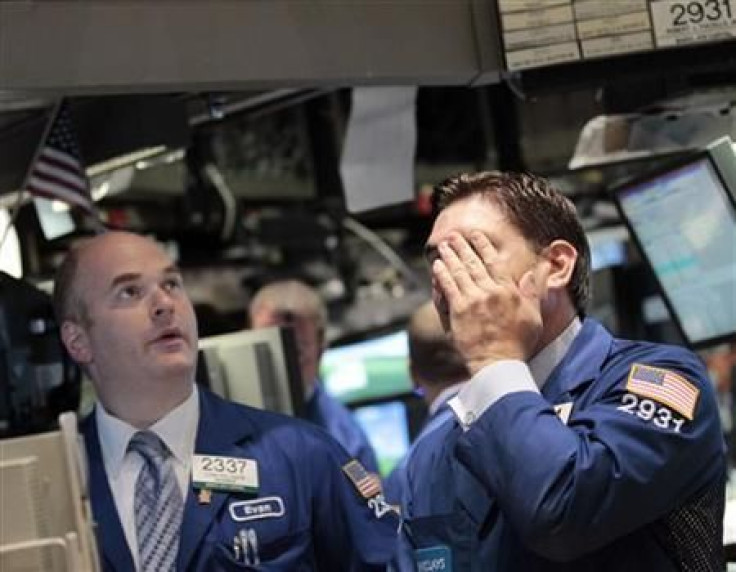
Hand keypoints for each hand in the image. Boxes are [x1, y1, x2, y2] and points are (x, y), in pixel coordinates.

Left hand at [432, 231, 542, 373]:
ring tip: (443, 245)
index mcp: (507, 290)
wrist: (499, 362)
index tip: (475, 235)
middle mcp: (489, 291)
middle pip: (473, 262)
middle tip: (454, 235)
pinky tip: (437, 266)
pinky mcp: (458, 311)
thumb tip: (540, 268)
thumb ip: (534, 289)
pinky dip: (442, 274)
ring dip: (450, 256)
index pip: (493, 261)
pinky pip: (448, 287)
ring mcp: (472, 300)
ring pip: (459, 271)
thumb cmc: (518, 342)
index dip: (483, 245)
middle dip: (462, 246)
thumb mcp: (534, 314)